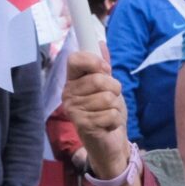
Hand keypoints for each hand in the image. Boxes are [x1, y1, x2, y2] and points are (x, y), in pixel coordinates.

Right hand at [63, 50, 132, 177]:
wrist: (109, 142)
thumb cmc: (106, 112)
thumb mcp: (107, 86)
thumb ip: (102, 67)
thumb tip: (100, 43)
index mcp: (72, 81)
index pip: (75, 59)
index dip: (94, 61)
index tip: (105, 69)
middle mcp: (68, 94)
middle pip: (100, 79)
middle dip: (114, 89)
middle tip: (110, 99)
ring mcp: (74, 110)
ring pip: (108, 97)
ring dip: (116, 106)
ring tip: (108, 113)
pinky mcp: (83, 125)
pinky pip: (111, 114)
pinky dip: (115, 120)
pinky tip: (107, 125)